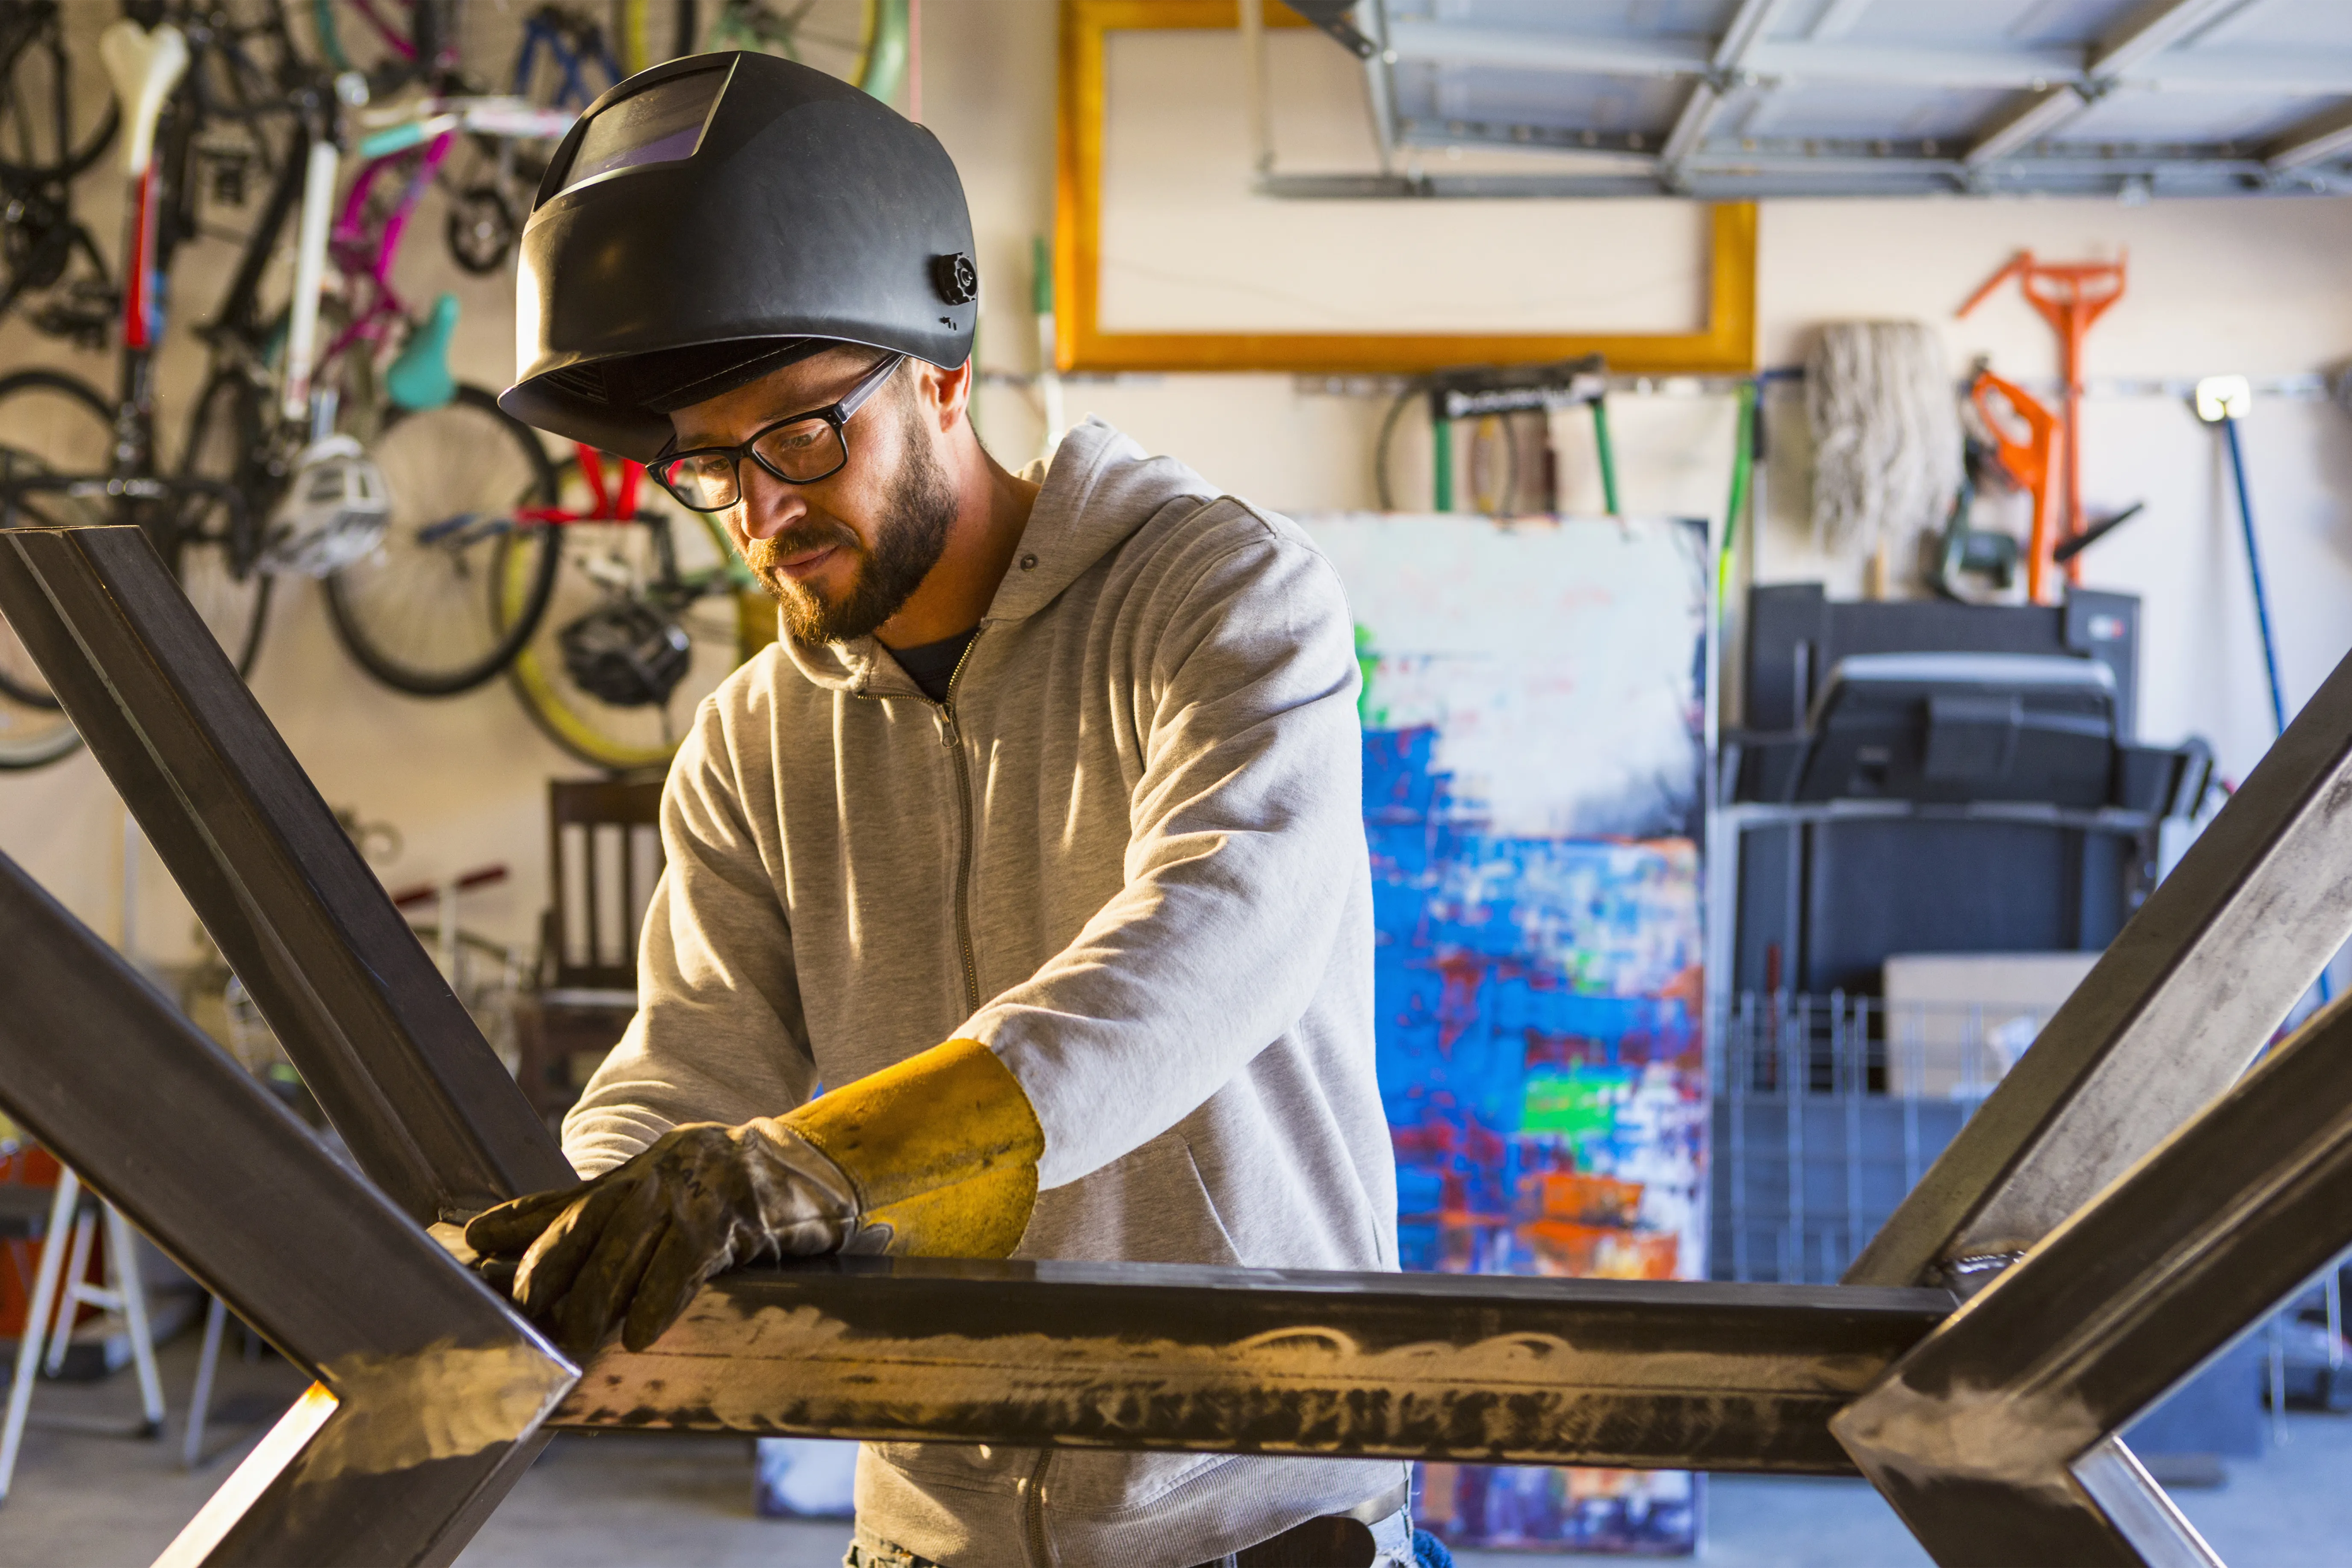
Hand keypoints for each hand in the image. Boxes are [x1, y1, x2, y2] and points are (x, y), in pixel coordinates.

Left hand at [465, 1118, 857, 1357]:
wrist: (811, 1165)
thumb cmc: (722, 1188)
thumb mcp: (652, 1191)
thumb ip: (582, 1213)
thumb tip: (494, 1232)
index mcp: (639, 1173)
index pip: (574, 1202)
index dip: (526, 1224)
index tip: (477, 1246)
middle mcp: (661, 1176)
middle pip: (597, 1222)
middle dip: (555, 1266)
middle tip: (525, 1312)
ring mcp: (698, 1194)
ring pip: (636, 1242)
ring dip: (600, 1294)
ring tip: (572, 1340)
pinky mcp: (737, 1218)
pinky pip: (689, 1260)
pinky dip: (661, 1295)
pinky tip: (639, 1331)